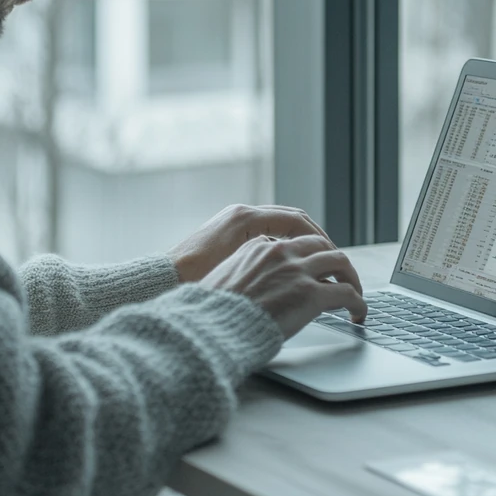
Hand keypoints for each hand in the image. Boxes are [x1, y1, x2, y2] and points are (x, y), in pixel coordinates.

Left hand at [169, 204, 335, 283]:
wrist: (163, 281)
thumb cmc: (196, 279)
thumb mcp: (241, 270)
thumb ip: (272, 263)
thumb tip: (302, 269)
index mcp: (245, 219)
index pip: (296, 220)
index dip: (319, 238)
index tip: (333, 256)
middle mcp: (241, 214)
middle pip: (291, 218)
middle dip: (314, 236)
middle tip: (331, 256)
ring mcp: (235, 220)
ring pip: (279, 224)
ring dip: (299, 239)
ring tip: (315, 260)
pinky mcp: (229, 231)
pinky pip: (266, 231)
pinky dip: (283, 243)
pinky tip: (289, 263)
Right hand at [204, 234, 366, 338]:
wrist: (210, 328)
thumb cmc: (211, 314)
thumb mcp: (225, 280)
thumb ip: (247, 274)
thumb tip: (260, 288)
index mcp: (258, 246)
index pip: (295, 243)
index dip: (309, 256)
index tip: (316, 268)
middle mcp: (280, 251)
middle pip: (321, 245)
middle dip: (334, 261)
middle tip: (343, 277)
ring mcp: (297, 270)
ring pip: (341, 262)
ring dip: (352, 277)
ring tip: (356, 294)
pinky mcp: (311, 293)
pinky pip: (347, 293)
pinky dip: (358, 302)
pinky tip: (359, 314)